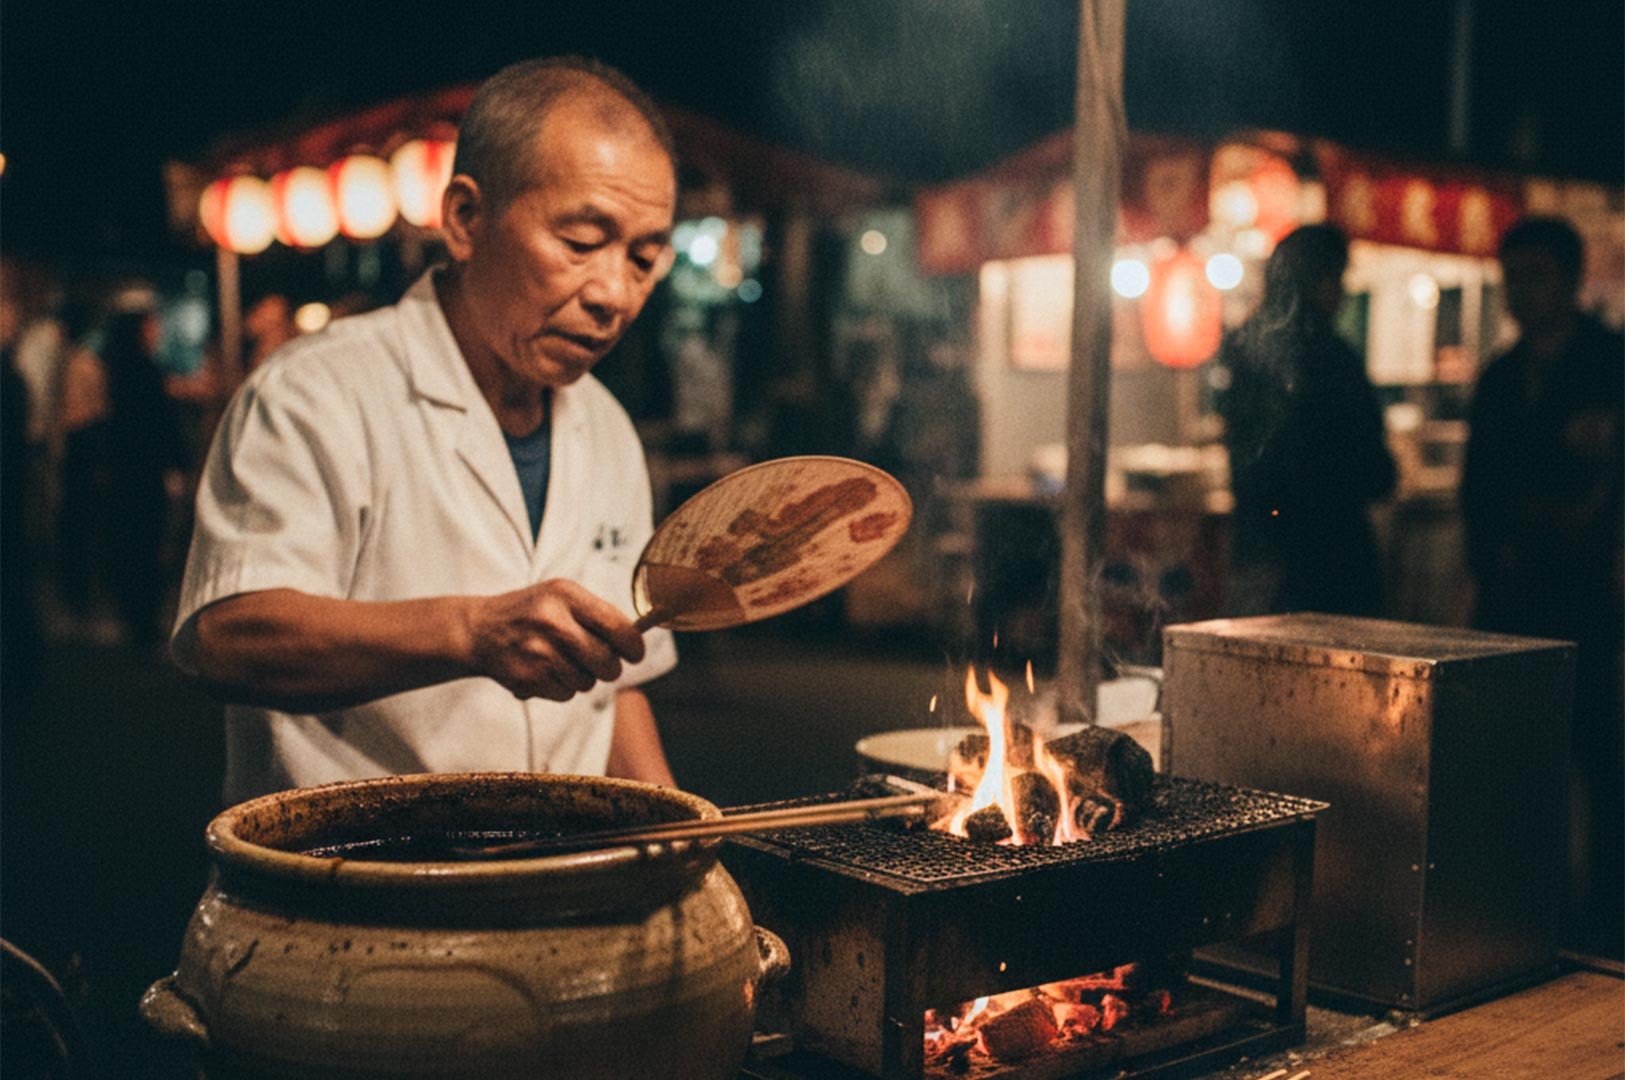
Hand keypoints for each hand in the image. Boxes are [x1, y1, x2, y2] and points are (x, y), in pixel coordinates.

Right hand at [468, 579, 646, 701]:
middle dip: (609, 667)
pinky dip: (562, 688)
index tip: (635, 654)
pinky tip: (545, 670)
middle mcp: (552, 622)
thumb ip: (598, 614)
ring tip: (560, 660)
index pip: (618, 627)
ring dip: (582, 677)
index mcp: (566, 595)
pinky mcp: (528, 678)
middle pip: (607, 662)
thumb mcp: (562, 596)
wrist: (480, 630)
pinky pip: (567, 695)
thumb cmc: (532, 612)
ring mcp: (538, 652)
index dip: (633, 647)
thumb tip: (636, 642)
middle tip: (600, 661)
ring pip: (588, 682)